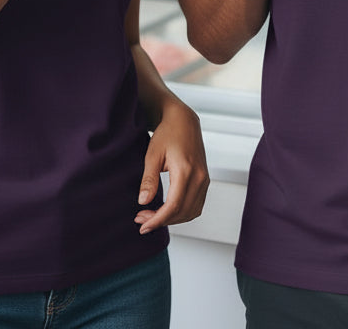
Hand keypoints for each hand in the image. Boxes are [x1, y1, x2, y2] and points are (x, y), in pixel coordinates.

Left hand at [134, 100, 208, 233]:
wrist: (183, 120)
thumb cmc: (167, 133)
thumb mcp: (152, 154)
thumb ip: (149, 179)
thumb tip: (143, 202)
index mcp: (186, 171)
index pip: (173, 206)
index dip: (157, 220)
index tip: (143, 226)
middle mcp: (199, 177)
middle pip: (182, 212)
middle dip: (161, 221)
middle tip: (142, 219)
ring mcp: (204, 179)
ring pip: (191, 212)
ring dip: (173, 219)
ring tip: (153, 216)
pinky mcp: (205, 179)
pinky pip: (196, 205)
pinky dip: (183, 213)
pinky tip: (168, 210)